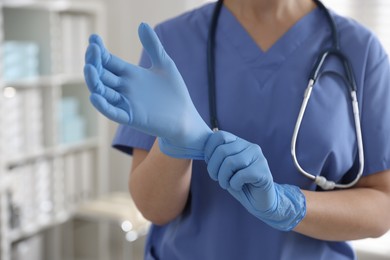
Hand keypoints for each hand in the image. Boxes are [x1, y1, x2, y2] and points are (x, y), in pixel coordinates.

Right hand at [84, 23, 211, 158]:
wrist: (186, 118)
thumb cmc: (175, 93)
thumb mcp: (165, 64)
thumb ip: (153, 46)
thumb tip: (142, 24)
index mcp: (130, 75)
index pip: (108, 61)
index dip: (99, 51)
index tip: (94, 39)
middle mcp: (124, 88)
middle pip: (102, 75)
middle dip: (95, 63)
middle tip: (92, 50)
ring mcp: (126, 103)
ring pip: (103, 92)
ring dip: (94, 81)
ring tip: (89, 68)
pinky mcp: (132, 118)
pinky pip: (113, 113)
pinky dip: (104, 106)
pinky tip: (95, 96)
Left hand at [204, 131, 305, 230]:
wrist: (259, 201)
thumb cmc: (239, 184)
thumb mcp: (223, 168)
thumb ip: (216, 156)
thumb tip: (202, 149)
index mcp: (239, 142)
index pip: (219, 136)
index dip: (209, 151)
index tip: (211, 165)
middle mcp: (250, 146)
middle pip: (222, 151)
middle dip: (213, 168)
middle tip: (217, 179)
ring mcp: (258, 157)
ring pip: (230, 163)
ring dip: (223, 178)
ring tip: (227, 184)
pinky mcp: (263, 171)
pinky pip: (241, 175)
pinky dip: (234, 184)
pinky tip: (238, 187)